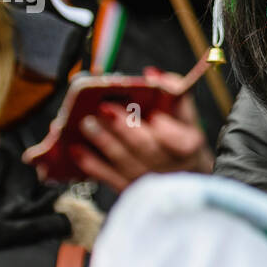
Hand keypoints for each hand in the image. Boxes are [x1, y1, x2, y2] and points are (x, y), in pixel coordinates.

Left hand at [56, 68, 214, 191]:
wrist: (182, 178)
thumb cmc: (182, 143)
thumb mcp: (187, 119)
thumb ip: (175, 94)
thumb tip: (153, 74)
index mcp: (189, 147)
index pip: (183, 142)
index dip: (169, 131)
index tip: (155, 116)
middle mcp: (170, 167)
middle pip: (147, 149)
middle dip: (125, 128)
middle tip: (105, 109)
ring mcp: (150, 182)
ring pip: (125, 163)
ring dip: (104, 142)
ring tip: (87, 123)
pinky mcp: (131, 191)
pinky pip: (109, 179)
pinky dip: (92, 165)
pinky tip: (77, 150)